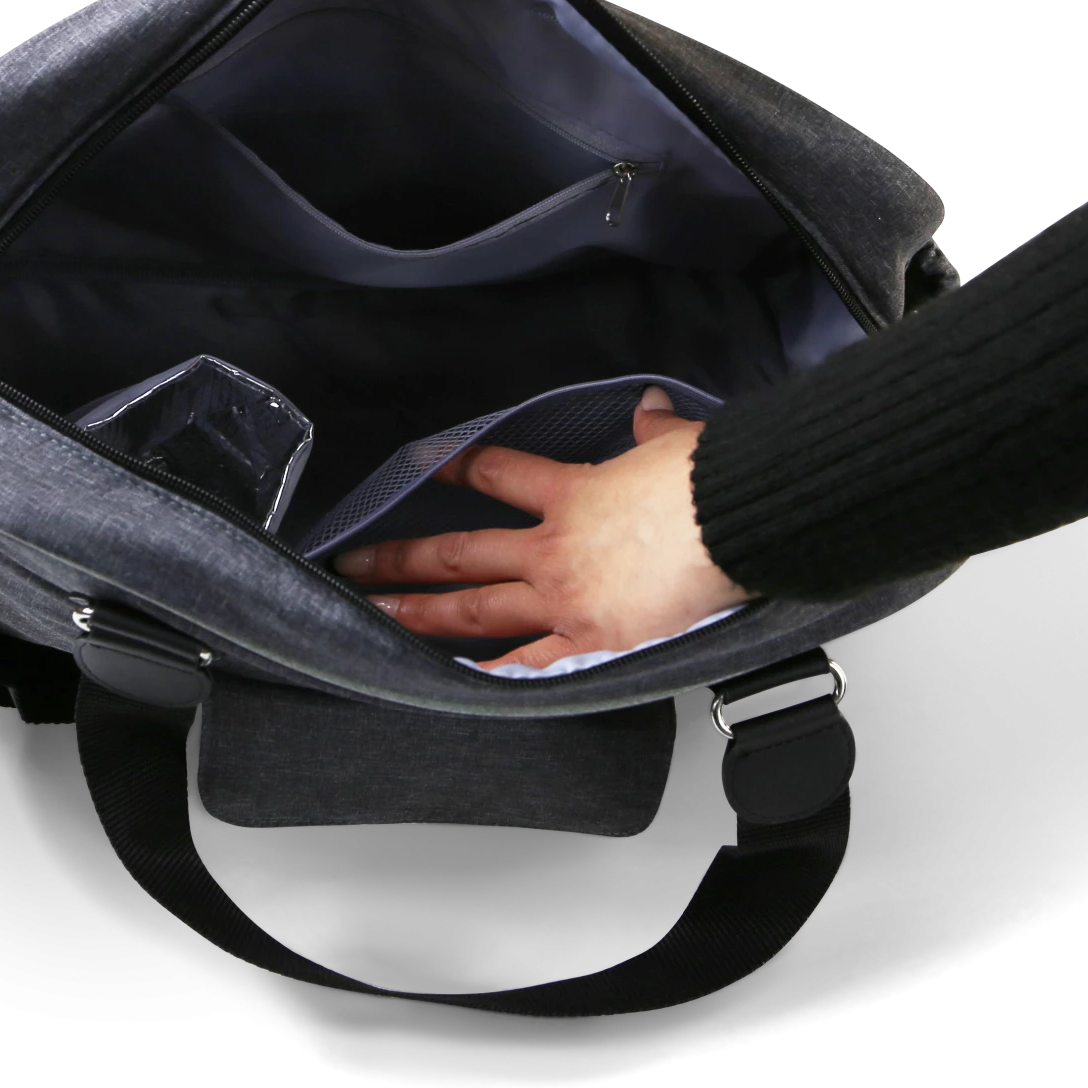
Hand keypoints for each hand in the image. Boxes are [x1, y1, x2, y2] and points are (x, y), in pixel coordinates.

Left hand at [331, 385, 758, 670]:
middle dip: (401, 557)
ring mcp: (564, 598)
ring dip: (419, 612)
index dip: (457, 467)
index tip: (425, 468)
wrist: (733, 522)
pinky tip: (457, 682)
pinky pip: (529, 665)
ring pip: (475, 608)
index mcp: (573, 491)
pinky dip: (492, 675)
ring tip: (377, 615)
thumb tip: (651, 405)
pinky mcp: (590, 642)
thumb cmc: (711, 479)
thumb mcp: (678, 440)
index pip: (498, 473)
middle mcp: (553, 546)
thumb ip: (655, 427)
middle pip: (460, 551)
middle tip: (353, 562)